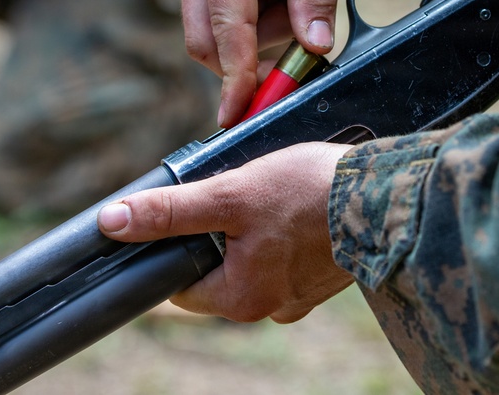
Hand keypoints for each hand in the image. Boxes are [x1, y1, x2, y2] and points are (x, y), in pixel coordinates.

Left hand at [97, 142, 354, 322]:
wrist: (386, 193)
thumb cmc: (309, 193)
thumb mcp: (230, 194)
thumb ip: (171, 212)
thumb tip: (112, 222)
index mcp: (241, 298)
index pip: (183, 285)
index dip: (177, 246)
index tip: (189, 215)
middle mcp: (271, 307)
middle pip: (220, 272)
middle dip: (221, 234)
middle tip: (237, 194)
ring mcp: (303, 295)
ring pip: (256, 262)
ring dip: (255, 232)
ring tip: (272, 196)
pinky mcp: (328, 277)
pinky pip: (290, 258)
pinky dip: (287, 234)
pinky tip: (298, 206)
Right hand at [177, 0, 367, 126]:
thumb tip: (314, 46)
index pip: (224, 26)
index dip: (237, 74)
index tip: (243, 114)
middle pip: (208, 39)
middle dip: (256, 51)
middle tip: (308, 31)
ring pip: (220, 29)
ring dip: (265, 29)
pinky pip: (229, 11)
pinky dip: (261, 15)